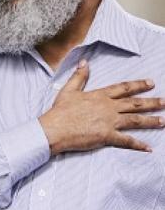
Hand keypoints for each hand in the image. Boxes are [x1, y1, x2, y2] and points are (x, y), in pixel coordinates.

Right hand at [39, 60, 164, 154]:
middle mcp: (108, 107)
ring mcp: (109, 122)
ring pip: (135, 120)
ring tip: (163, 120)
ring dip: (150, 120)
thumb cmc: (60, 110)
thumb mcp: (68, 90)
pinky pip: (126, 141)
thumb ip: (79, 76)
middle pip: (134, 104)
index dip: (138, 85)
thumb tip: (85, 62)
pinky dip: (138, 144)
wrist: (55, 128)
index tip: (150, 83)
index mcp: (99, 96)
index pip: (123, 88)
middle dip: (151, 102)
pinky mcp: (107, 136)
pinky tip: (148, 147)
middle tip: (164, 102)